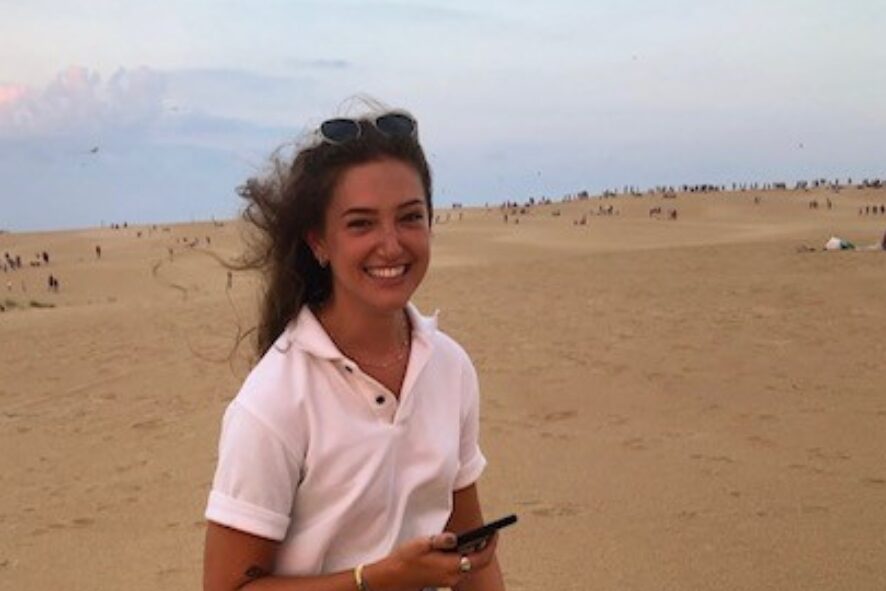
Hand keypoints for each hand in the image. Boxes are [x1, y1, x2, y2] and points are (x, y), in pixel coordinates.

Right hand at [365, 532, 497, 590]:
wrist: (392, 578)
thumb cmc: (405, 559)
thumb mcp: (422, 544)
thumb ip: (440, 540)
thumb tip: (455, 537)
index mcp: (451, 567)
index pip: (481, 559)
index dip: (491, 545)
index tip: (495, 532)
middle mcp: (453, 577)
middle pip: (478, 564)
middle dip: (486, 548)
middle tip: (488, 534)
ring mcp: (449, 580)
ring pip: (470, 566)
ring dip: (475, 553)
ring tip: (476, 537)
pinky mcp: (444, 580)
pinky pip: (461, 568)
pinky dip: (465, 557)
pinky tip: (459, 547)